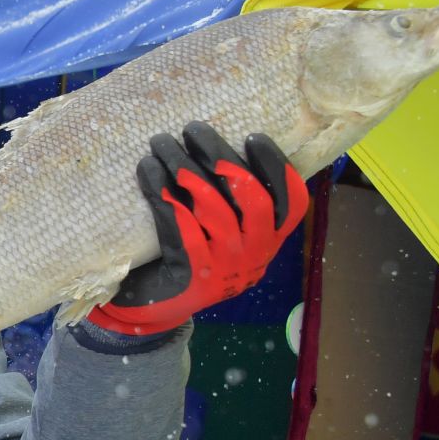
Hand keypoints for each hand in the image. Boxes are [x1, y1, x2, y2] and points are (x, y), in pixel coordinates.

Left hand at [90, 122, 309, 335]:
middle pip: (251, 198)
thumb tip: (214, 146)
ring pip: (211, 206)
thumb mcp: (218, 235)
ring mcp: (225, 268)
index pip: (292, 203)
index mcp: (268, 242)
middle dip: (222, 156)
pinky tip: (146, 168)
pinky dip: (161, 191)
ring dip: (184, 166)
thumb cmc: (188, 260)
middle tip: (193, 128)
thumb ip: (228, 202)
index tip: (253, 136)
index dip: (276, 167)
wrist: (151, 310)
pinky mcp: (191, 274)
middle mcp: (253, 255)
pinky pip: (178, 222)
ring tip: (161, 141)